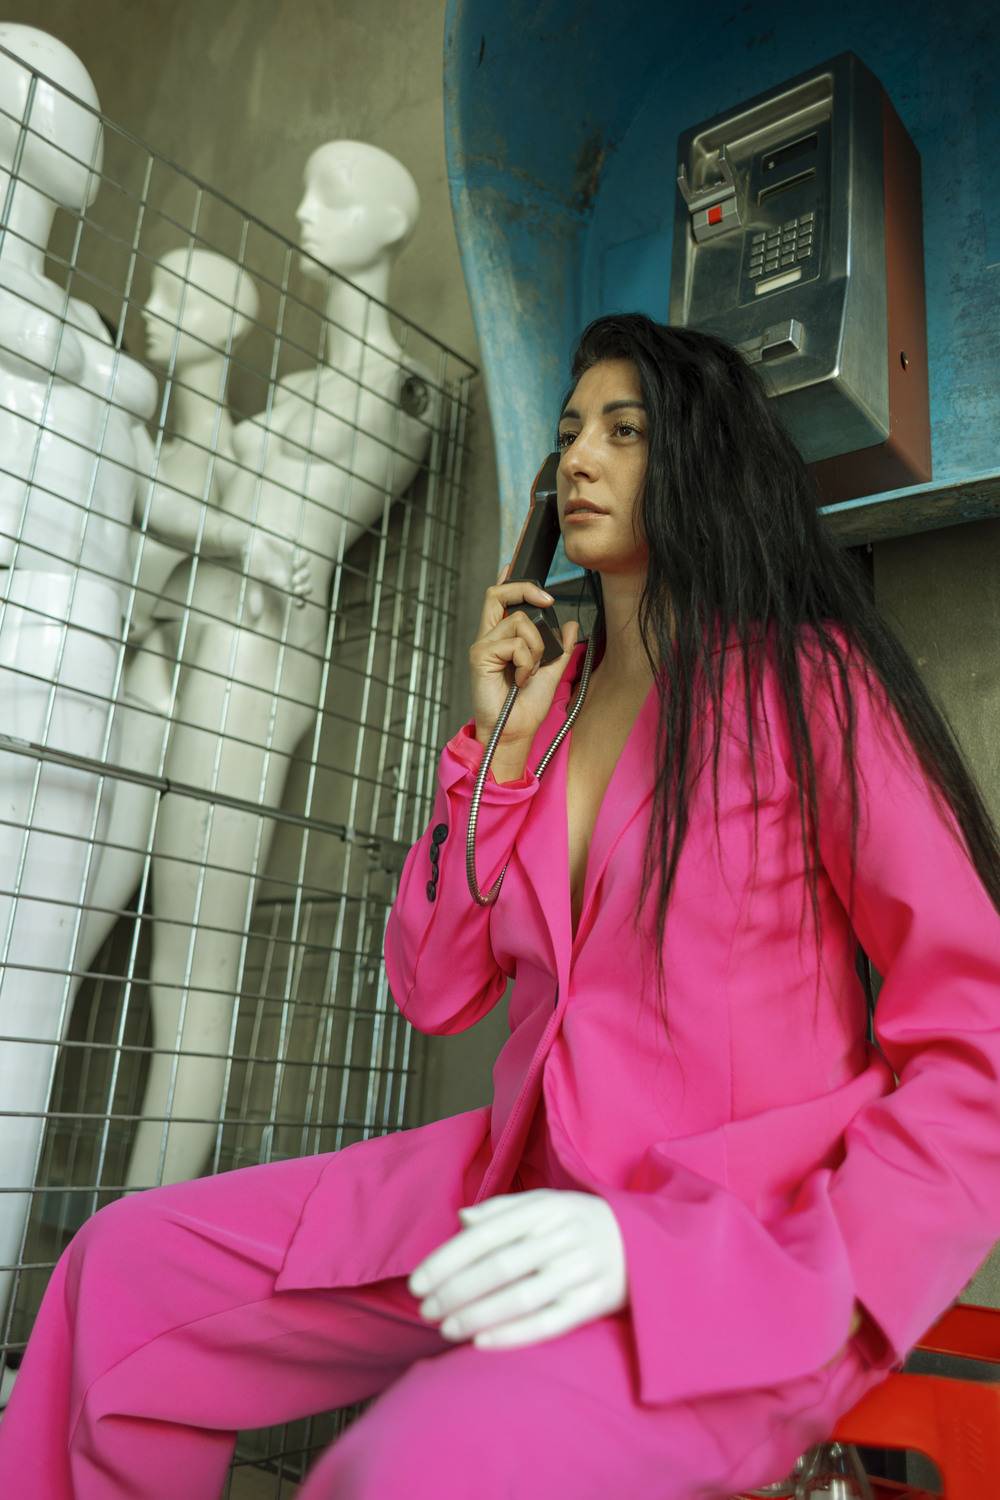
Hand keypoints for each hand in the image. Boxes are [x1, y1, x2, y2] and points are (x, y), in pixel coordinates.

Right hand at [243, 529, 311, 607]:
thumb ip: (256, 598)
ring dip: (304, 577)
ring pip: (307, 573)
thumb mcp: (254, 582)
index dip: (301, 602)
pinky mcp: (295, 550)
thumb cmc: (253, 563)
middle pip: (306, 587)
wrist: (251, 541)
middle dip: (304, 590)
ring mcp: (295, 563)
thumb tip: (256, 617)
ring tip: (294, 576)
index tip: (298, 603)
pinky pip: (305, 556)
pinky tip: (295, 563)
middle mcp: (292, 575)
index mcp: (284, 585)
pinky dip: (303, 561)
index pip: (298, 597)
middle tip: (296, 589)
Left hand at [408, 1188, 627, 1350]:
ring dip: (476, 1316)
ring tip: (446, 1329)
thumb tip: (461, 1219)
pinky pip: (548, 1323)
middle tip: (426, 1311)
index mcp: (544, 1209)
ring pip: (518, 1298)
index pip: (484, 1235)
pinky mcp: (593, 1302)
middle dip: (454, 1292)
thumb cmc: (581, 1222)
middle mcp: (560, 1238)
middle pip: (497, 1268)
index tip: (417, 1283)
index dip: (446, 1260)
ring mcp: (578, 1271)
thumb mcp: (547, 1203)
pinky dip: (513, 1335)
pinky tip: (482, 1343)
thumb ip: (503, 1210)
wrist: (645, 1243)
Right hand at [469, 564, 579, 751]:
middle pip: (499, 593)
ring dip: (536, 647)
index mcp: (502, 639)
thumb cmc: (526, 707)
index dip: (507, 579)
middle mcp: (489, 638)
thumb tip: (569, 624)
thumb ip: (559, 648)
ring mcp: (483, 646)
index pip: (500, 599)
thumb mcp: (551, 671)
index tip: (514, 564)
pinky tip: (520, 679)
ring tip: (530, 672)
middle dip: (527, 589)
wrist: (515, 732)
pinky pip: (515, 642)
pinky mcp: (480, 656)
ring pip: (519, 621)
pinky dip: (527, 661)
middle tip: (548, 601)